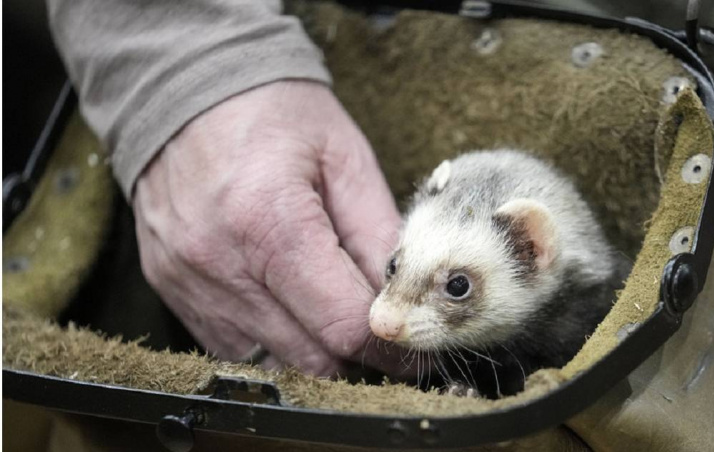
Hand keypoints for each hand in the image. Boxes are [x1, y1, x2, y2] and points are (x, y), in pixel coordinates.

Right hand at [133, 81, 401, 375]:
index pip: (341, 325)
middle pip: (309, 357)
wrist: (185, 91)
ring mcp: (188, 284)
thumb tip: (406, 300)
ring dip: (312, 350)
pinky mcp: (171, 291)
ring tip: (330, 308)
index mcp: (270, 222)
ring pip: (272, 362)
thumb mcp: (345, 157)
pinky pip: (234, 348)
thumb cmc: (273, 114)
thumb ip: (378, 235)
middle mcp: (220, 264)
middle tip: (379, 330)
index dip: (387, 344)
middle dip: (355, 354)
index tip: (412, 345)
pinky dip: (272, 340)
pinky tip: (287, 303)